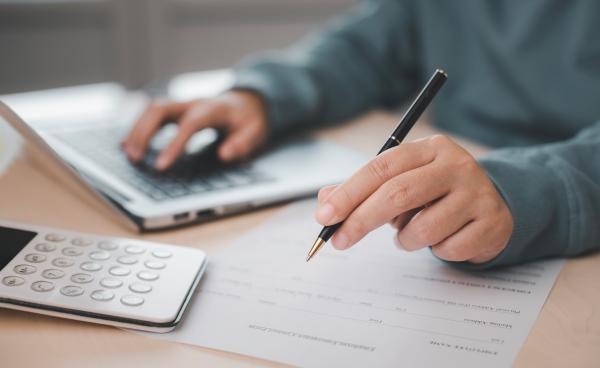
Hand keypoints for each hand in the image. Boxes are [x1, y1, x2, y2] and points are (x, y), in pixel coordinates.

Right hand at [122, 90, 267, 169]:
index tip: (160, 166)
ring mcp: (182, 104)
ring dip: (137, 130)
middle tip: (135, 158)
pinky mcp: (176, 110)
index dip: (173, 145)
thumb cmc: (249, 120)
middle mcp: (193, 103)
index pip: (190, 125)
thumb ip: (243, 143)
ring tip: (128, 155)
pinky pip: (151, 114)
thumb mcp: (256, 132)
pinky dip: (138, 128)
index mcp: (214, 109)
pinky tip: (128, 145)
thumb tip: (225, 154)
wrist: (248, 102)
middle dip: (144, 132)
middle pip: (161, 109)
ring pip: (152, 109)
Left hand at [315, 135, 512, 263]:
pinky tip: (443, 238)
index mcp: (430, 148)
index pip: (382, 167)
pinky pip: (447, 249)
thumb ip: (364, 190)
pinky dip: (435, 251)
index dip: (349, 193)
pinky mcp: (491, 222)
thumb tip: (325, 201)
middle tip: (340, 240)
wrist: (494, 205)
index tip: (325, 217)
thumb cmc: (436, 194)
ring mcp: (477, 193)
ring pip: (423, 228)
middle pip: (398, 194)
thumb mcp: (402, 182)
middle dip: (362, 220)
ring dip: (405, 239)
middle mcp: (456, 164)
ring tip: (411, 233)